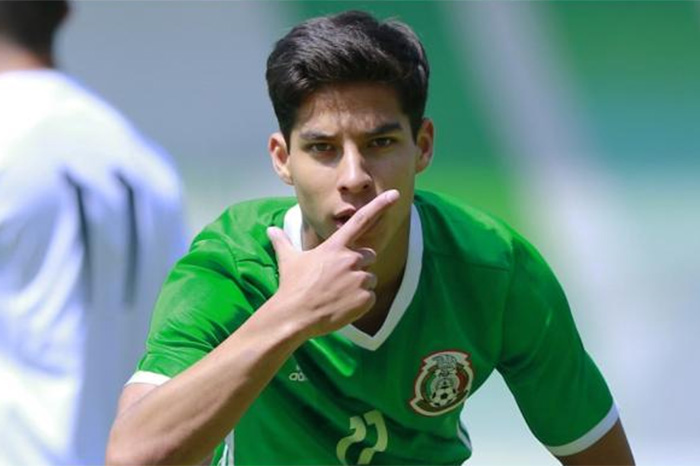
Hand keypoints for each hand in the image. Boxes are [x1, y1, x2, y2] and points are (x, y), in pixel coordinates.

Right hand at [266, 190, 399, 337]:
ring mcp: (359, 279)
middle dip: (358, 265)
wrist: (295, 315)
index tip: (395, 194)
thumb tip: (271, 229)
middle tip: (338, 279)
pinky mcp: (365, 298)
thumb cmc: (292, 286)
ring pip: (370, 277)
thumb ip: (283, 242)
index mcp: (335, 247)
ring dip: (359, 285)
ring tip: (338, 294)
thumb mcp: (288, 260)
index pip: (360, 221)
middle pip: (368, 256)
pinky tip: (342, 306)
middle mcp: (351, 259)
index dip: (379, 206)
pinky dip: (360, 303)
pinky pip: (370, 297)